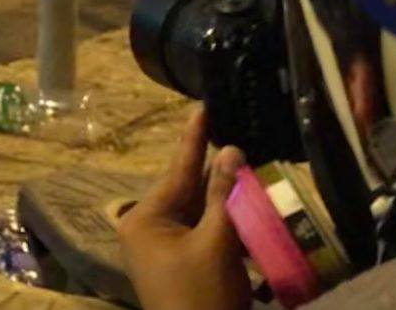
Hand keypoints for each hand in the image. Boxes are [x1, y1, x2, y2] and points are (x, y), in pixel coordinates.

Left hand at [117, 109, 250, 309]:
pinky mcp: (180, 267)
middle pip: (188, 191)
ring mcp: (162, 250)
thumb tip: (230, 151)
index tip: (203, 106)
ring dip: (226, 201)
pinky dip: (226, 227)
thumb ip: (223, 197)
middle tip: (239, 137)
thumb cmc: (203, 297)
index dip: (194, 138)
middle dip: (218, 172)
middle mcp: (146, 229)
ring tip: (251, 171)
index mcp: (144, 219)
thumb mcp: (216, 244)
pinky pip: (204, 236)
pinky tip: (249, 214)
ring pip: (199, 213)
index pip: (177, 170)